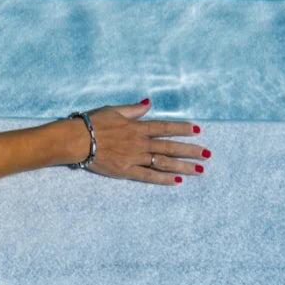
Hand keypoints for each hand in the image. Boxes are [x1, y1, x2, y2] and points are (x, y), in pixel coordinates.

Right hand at [77, 100, 209, 184]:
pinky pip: (149, 176)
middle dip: (190, 150)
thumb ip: (133, 109)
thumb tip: (148, 103)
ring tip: (199, 170)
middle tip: (207, 154)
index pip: (165, 127)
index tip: (198, 130)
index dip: (182, 128)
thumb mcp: (112, 110)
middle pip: (169, 147)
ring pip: (164, 163)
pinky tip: (177, 181)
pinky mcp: (126, 171)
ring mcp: (135, 158)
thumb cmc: (91, 122)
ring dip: (183, 166)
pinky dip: (163, 179)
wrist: (76, 140)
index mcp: (137, 127)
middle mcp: (140, 143)